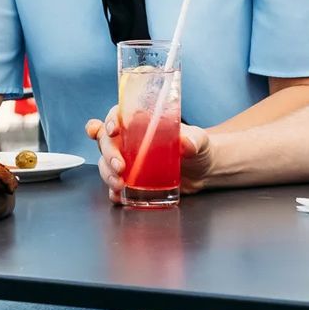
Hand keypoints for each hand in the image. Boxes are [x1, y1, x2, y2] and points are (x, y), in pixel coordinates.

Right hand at [86, 107, 212, 204]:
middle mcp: (130, 140)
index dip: (110, 120)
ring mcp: (129, 160)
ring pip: (105, 163)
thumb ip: (193, 140)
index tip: (114, 130)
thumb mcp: (199, 140)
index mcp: (142, 122)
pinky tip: (117, 195)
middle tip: (119, 166)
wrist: (203, 172)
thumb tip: (186, 144)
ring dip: (107, 173)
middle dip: (108, 153)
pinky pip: (114, 184)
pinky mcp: (132, 180)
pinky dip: (112, 190)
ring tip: (119, 184)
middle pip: (106, 140)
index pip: (118, 115)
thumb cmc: (198, 147)